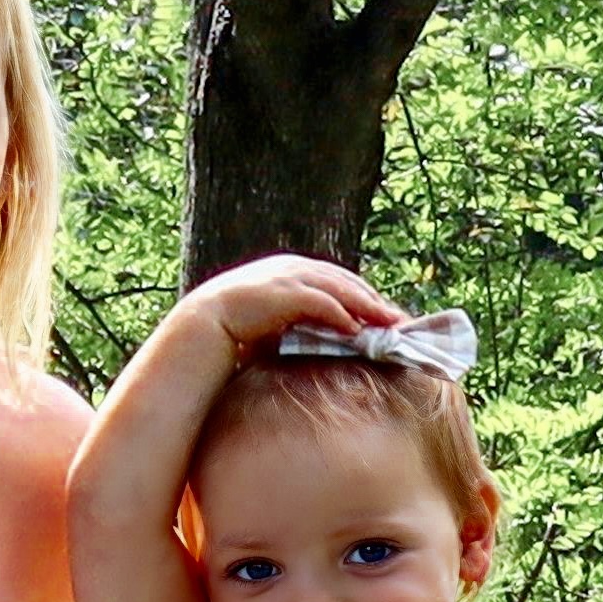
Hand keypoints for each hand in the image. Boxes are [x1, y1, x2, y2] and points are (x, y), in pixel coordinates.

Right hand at [179, 254, 399, 361]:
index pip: (337, 278)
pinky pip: (321, 303)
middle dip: (374, 300)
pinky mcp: (283, 293)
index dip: (363, 295)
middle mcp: (292, 266)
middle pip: (345, 280)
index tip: (384, 313)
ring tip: (389, 324)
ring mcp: (288, 276)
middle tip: (398, 320)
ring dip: (367, 306)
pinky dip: (341, 314)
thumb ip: (300, 319)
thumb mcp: (274, 317)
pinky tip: (357, 330)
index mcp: (290, 268)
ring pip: (339, 289)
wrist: (204, 325)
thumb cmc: (236, 327)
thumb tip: (330, 334)